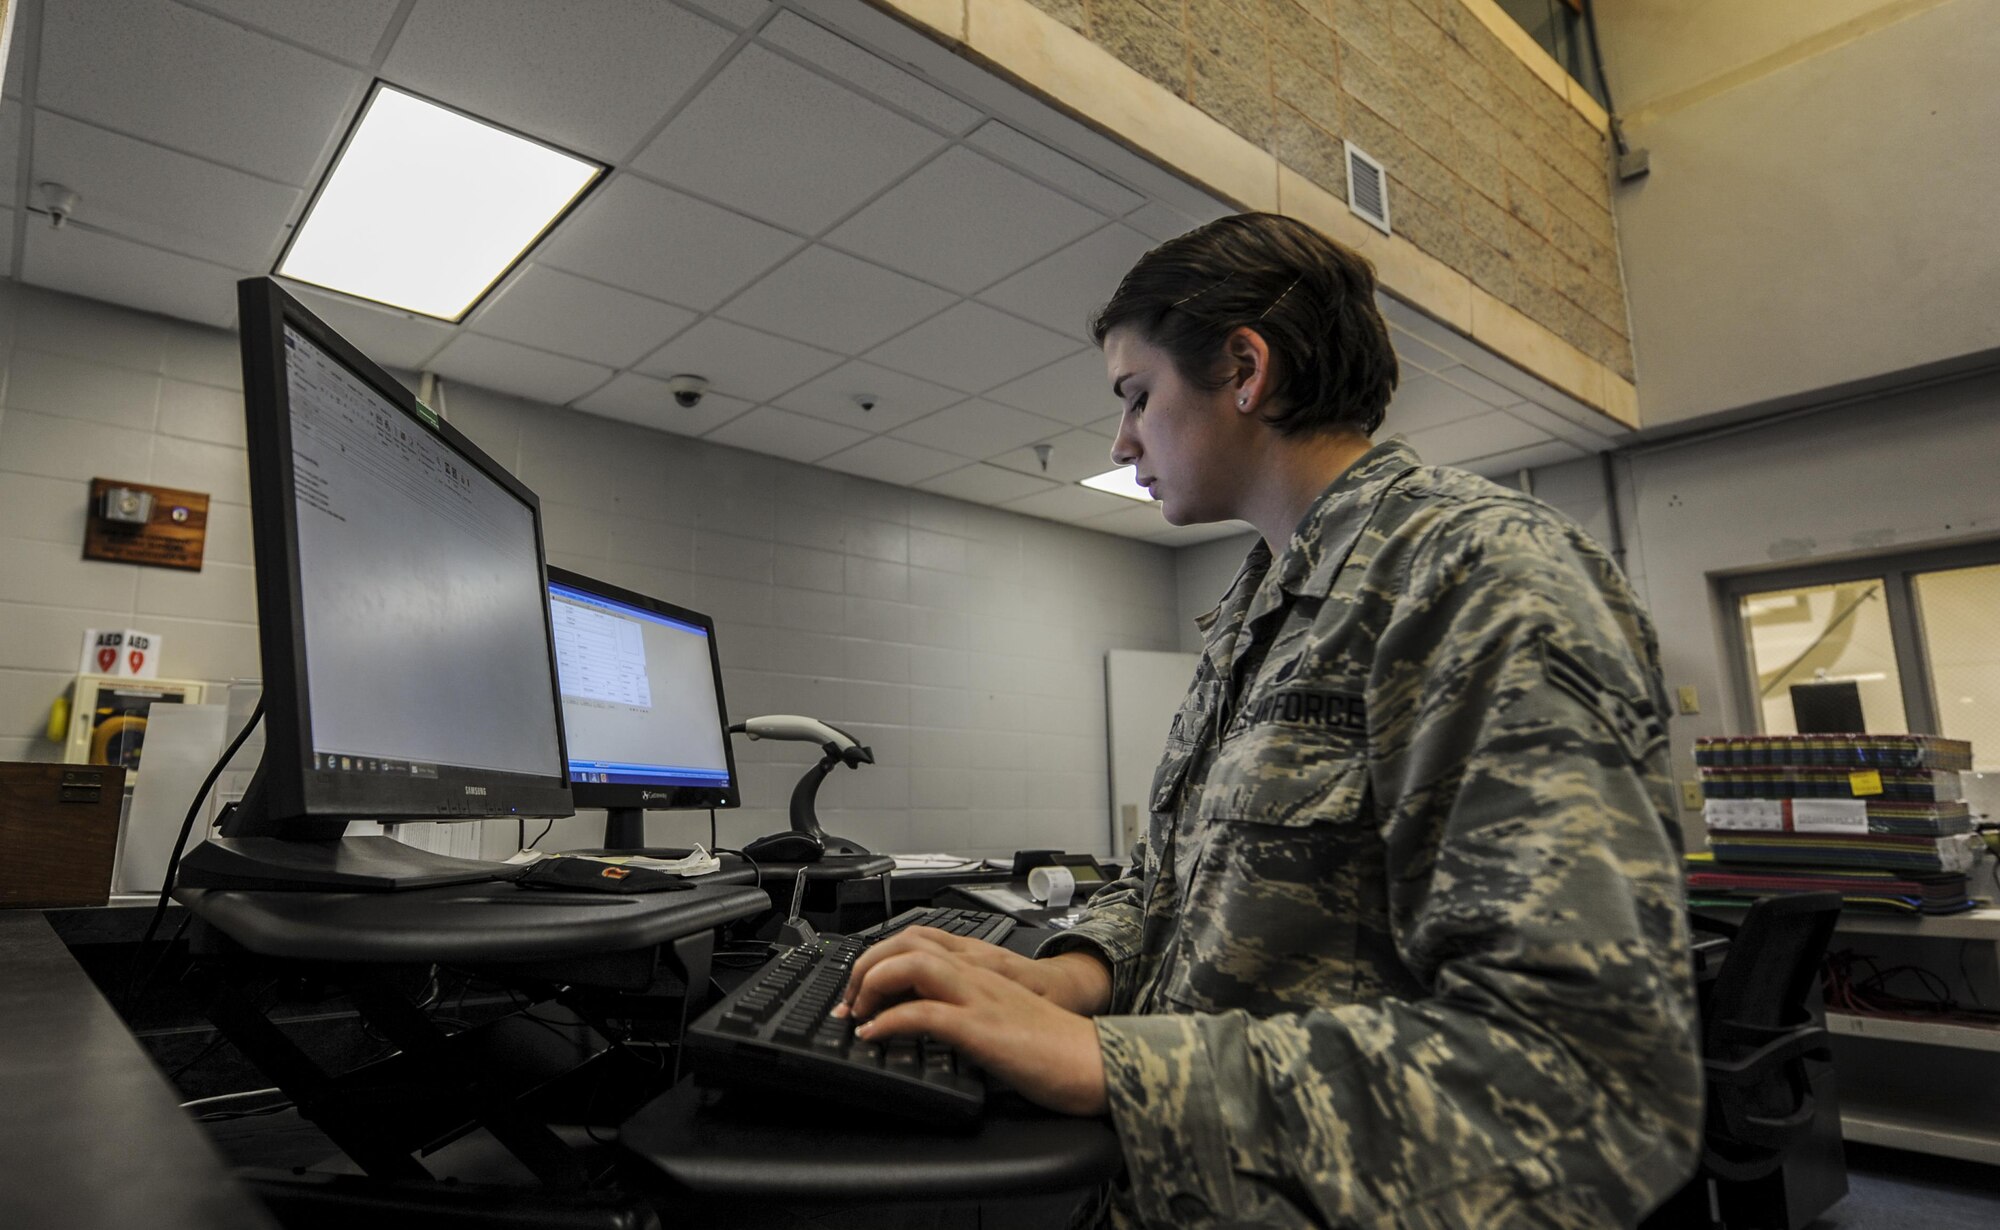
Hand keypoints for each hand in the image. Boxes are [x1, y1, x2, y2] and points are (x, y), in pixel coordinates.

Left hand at [834, 929, 1109, 1115]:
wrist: (1093, 1061)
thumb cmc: (1052, 1047)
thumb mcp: (999, 1019)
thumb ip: (967, 1011)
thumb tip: (927, 1027)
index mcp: (981, 971)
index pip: (921, 941)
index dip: (881, 958)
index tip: (860, 990)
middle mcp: (977, 975)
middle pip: (908, 942)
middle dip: (867, 965)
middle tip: (850, 1001)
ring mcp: (979, 997)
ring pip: (913, 964)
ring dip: (873, 984)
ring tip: (858, 1012)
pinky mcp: (982, 1028)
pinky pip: (924, 1013)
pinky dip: (889, 1022)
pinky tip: (875, 1036)